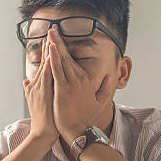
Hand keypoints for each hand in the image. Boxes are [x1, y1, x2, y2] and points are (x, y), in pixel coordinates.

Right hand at [22, 36, 59, 144]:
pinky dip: (50, 62)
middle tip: (52, 29)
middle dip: (48, 44)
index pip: (44, 64)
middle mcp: (38, 83)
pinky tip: (52, 53)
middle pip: (45, 60)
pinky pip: (48, 73)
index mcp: (38, 85)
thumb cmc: (43, 119)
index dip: (47, 51)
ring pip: (46, 64)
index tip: (51, 38)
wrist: (42, 133)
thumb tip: (25, 80)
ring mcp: (40, 87)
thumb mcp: (34, 102)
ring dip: (49, 49)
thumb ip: (29, 90)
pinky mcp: (44, 92)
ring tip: (52, 35)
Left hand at [47, 27, 112, 142]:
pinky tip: (51, 48)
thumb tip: (110, 78)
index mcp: (85, 80)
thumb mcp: (100, 102)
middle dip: (59, 41)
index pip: (72, 60)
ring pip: (62, 60)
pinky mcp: (63, 89)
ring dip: (56, 45)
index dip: (65, 49)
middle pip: (67, 56)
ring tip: (50, 33)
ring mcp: (71, 84)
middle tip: (52, 29)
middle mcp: (79, 79)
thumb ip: (105, 88)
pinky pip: (57, 70)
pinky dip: (54, 58)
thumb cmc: (87, 118)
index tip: (59, 38)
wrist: (79, 131)